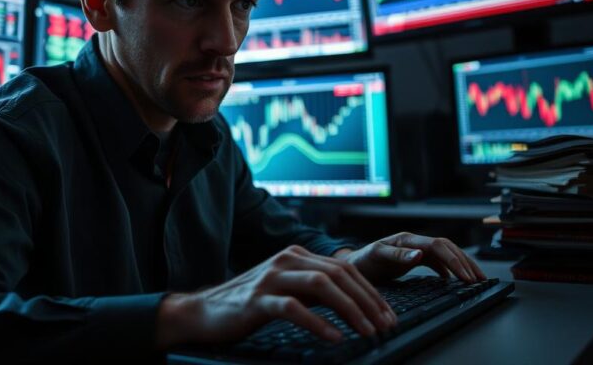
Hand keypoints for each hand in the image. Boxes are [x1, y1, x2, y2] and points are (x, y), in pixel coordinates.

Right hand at [155, 245, 395, 349]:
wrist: (204, 311)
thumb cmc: (249, 304)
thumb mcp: (287, 290)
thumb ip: (315, 289)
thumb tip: (354, 303)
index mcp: (297, 255)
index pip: (345, 268)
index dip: (371, 292)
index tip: (388, 315)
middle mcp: (287, 259)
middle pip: (339, 274)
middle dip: (368, 301)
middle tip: (385, 326)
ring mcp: (272, 277)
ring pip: (322, 286)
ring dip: (351, 310)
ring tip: (367, 331)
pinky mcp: (258, 299)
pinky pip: (294, 308)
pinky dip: (318, 323)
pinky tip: (334, 337)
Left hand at [340, 232, 486, 284]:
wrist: (353, 266)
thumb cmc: (363, 260)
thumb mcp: (377, 257)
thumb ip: (397, 255)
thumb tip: (419, 254)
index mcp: (407, 239)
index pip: (438, 246)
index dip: (454, 260)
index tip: (466, 277)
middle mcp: (414, 242)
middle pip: (447, 247)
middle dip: (465, 262)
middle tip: (479, 280)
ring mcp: (415, 250)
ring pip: (445, 254)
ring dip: (461, 265)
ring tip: (475, 279)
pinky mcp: (414, 259)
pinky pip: (437, 262)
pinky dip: (449, 270)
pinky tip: (454, 281)